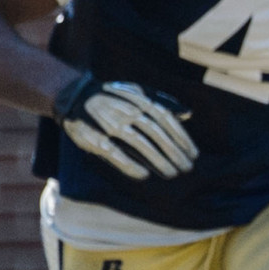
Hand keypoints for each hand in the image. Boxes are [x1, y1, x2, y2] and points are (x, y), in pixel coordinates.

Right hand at [54, 73, 196, 180]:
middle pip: (156, 132)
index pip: (166, 118)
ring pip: (139, 142)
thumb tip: (188, 113)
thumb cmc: (113, 98)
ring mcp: (110, 123)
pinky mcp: (94, 138)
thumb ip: (162, 103)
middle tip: (187, 168)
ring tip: (172, 173)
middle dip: (174, 152)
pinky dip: (129, 164)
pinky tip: (144, 175)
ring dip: (158, 159)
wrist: (75, 96)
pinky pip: (114, 152)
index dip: (181, 137)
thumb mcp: (137, 93)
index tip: (194, 154)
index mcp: (138, 100)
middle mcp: (126, 110)